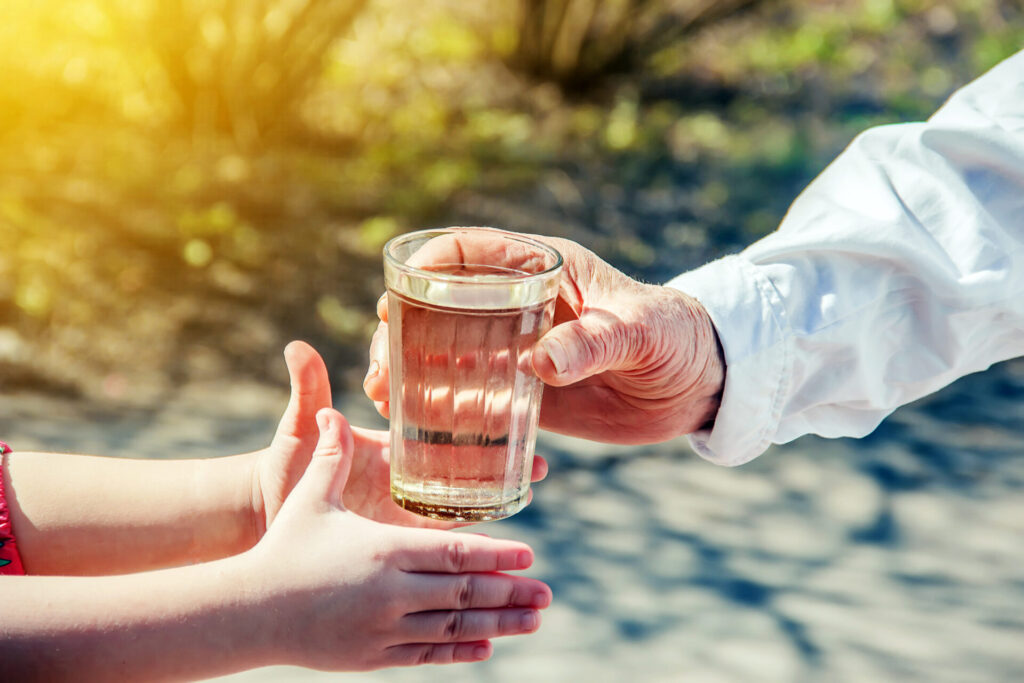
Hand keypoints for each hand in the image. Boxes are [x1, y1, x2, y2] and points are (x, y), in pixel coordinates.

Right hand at [249, 408, 551, 670]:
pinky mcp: (374, 655)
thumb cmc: (282, 548)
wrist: (248, 611)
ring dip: (497, 624)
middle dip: (510, 592)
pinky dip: (459, 651)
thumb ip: (331, 457)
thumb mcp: (311, 498)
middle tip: (546, 594)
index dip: (497, 554)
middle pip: (465, 592)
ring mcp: (385, 628)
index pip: (456, 552)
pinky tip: (485, 647)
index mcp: (385, 550)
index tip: (530, 556)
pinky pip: (427, 654)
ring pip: (453, 627)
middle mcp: (392, 592)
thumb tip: (332, 413)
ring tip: (531, 621)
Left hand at [252, 341, 548, 532]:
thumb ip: (308, 392)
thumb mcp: (299, 431)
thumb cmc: (284, 468)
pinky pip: (435, 551)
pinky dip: (461, 554)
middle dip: (503, 470)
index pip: (446, 436)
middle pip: (463, 474)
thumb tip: (297, 346)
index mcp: (393, 449)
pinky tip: (492, 564)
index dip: (483, 432)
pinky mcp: (395, 547)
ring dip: (491, 513)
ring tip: (526, 506)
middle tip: (541, 466)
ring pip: (457, 514)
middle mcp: (406, 479)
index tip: (520, 424)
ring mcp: (402, 515)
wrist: (263, 516)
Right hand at [364, 230, 725, 443]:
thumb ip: (594, 343)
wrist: (699, 384)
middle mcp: (521, 305)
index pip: (471, 250)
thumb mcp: (641, 333)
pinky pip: (476, 396)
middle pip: (443, 305)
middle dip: (403, 329)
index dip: (426, 265)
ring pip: (448, 351)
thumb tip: (537, 364)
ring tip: (384, 397)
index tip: (395, 295)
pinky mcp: (527, 391)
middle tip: (381, 365)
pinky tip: (418, 426)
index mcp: (544, 269)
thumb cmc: (677, 337)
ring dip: (411, 371)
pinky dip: (445, 408)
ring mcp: (519, 349)